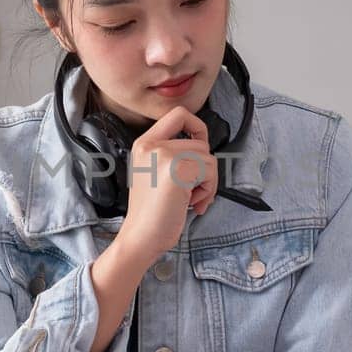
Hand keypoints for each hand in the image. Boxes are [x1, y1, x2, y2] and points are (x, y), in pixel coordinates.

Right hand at [118, 106, 217, 263]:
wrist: (140, 238)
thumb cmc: (151, 213)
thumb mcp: (153, 173)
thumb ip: (172, 155)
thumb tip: (203, 149)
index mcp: (144, 143)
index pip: (178, 114)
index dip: (197, 127)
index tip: (200, 148)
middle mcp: (152, 145)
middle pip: (200, 143)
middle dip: (204, 169)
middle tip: (192, 191)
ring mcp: (163, 156)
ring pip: (208, 157)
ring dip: (207, 182)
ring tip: (190, 199)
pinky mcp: (177, 170)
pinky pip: (210, 171)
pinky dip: (208, 190)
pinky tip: (192, 204)